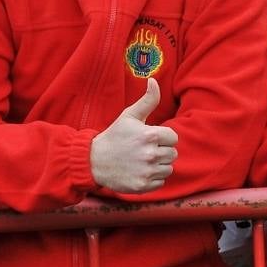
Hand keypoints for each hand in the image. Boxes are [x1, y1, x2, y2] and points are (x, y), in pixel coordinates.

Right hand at [90, 78, 177, 193]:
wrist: (93, 161)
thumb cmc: (114, 136)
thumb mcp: (129, 116)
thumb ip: (147, 100)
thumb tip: (154, 81)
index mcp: (151, 135)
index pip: (173, 137)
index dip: (162, 138)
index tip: (148, 139)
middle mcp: (151, 154)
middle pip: (172, 154)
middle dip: (161, 151)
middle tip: (143, 150)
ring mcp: (147, 171)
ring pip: (168, 168)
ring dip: (158, 165)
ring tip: (141, 161)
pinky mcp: (143, 185)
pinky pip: (161, 182)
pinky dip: (152, 179)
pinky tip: (139, 171)